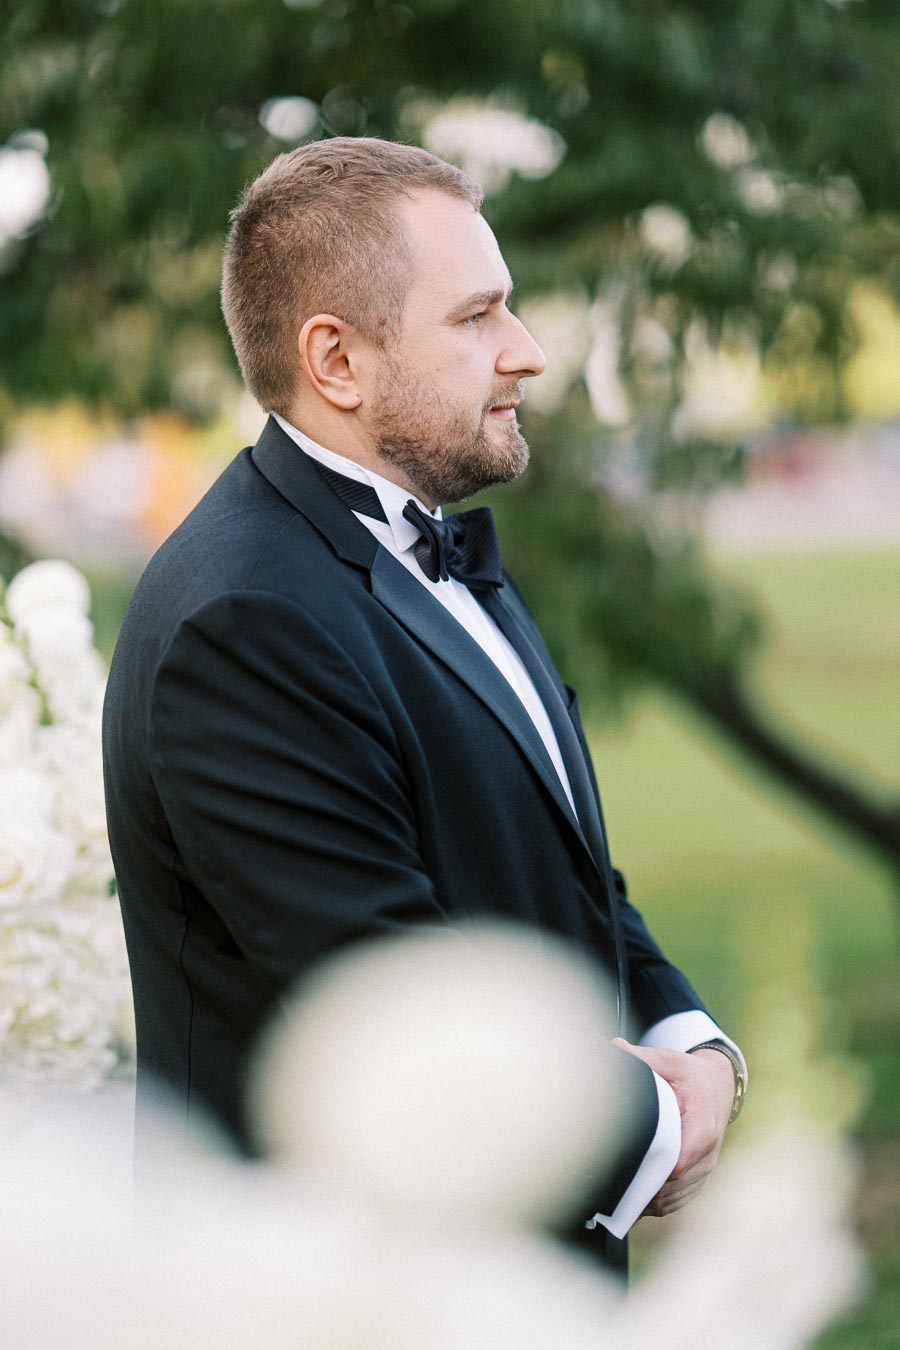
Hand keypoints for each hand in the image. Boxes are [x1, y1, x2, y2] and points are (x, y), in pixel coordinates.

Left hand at [613, 1038, 733, 1216]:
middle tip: (607, 1188)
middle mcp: (707, 1155)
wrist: (717, 1087)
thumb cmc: (690, 1075)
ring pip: (671, 1200)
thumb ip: (642, 1059)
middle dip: (641, 1190)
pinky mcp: (698, 1181)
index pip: (679, 1162)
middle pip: (671, 1187)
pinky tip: (629, 1199)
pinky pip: (675, 1202)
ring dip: (644, 1201)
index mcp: (702, 1127)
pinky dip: (653, 1204)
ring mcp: (704, 1171)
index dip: (652, 1171)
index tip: (625, 1172)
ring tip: (612, 1196)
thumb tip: (614, 1049)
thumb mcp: (670, 1060)